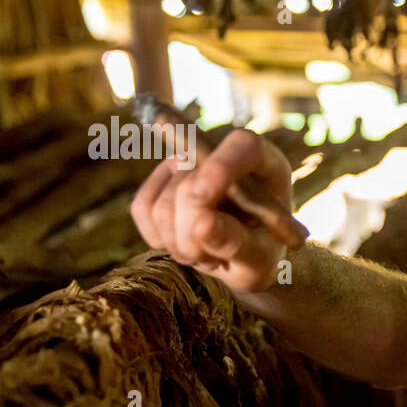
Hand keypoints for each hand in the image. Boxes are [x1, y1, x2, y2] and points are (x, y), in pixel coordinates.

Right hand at [131, 128, 294, 292]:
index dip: (221, 166)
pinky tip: (186, 245)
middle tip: (216, 261)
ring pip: (162, 206)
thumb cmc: (261, 253)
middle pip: (189, 186)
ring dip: (181, 245)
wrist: (242, 253)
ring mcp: (186, 162)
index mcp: (264, 163)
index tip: (202, 196)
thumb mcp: (260, 259)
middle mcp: (221, 153)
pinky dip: (161, 239)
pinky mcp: (159, 179)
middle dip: (195, 236)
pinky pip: (142, 209)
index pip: (242, 146)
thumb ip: (238, 242)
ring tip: (207, 253)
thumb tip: (202, 225)